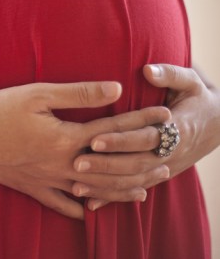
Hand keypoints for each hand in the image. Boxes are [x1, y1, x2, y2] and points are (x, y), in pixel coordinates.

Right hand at [0, 81, 169, 219]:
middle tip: (165, 157)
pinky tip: (89, 210)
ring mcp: (46, 179)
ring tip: (144, 189)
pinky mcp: (30, 187)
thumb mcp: (37, 94)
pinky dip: (79, 207)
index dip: (141, 121)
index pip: (114, 129)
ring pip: (93, 189)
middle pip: (112, 167)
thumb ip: (78, 94)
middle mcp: (62, 164)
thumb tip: (115, 90)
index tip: (163, 115)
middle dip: (142, 161)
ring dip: (121, 189)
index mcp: (66, 138)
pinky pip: (60, 203)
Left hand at [71, 64, 219, 210]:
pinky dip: (112, 198)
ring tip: (76, 185)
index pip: (144, 137)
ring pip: (133, 182)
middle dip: (105, 165)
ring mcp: (164, 168)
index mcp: (176, 129)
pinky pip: (134, 190)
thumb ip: (170, 74)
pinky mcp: (157, 176)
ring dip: (105, 186)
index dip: (120, 140)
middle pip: (135, 163)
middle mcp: (170, 153)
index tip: (94, 139)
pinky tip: (90, 205)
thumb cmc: (198, 97)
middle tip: (76, 163)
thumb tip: (147, 70)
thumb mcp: (191, 81)